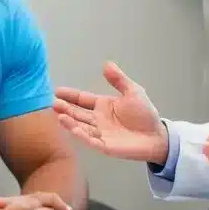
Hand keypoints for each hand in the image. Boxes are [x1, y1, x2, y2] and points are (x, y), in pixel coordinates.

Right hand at [54, 62, 168, 163]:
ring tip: (58, 115)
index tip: (56, 91)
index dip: (70, 95)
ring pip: (80, 126)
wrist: (156, 136)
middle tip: (52, 103)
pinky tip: (73, 128)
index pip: (82, 99)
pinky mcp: (105, 146)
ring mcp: (100, 133)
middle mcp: (98, 119)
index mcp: (103, 106)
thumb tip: (106, 64)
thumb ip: (119, 80)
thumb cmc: (144, 114)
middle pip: (77, 113)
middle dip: (64, 108)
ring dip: (69, 121)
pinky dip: (81, 135)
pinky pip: (91, 140)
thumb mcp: (133, 92)